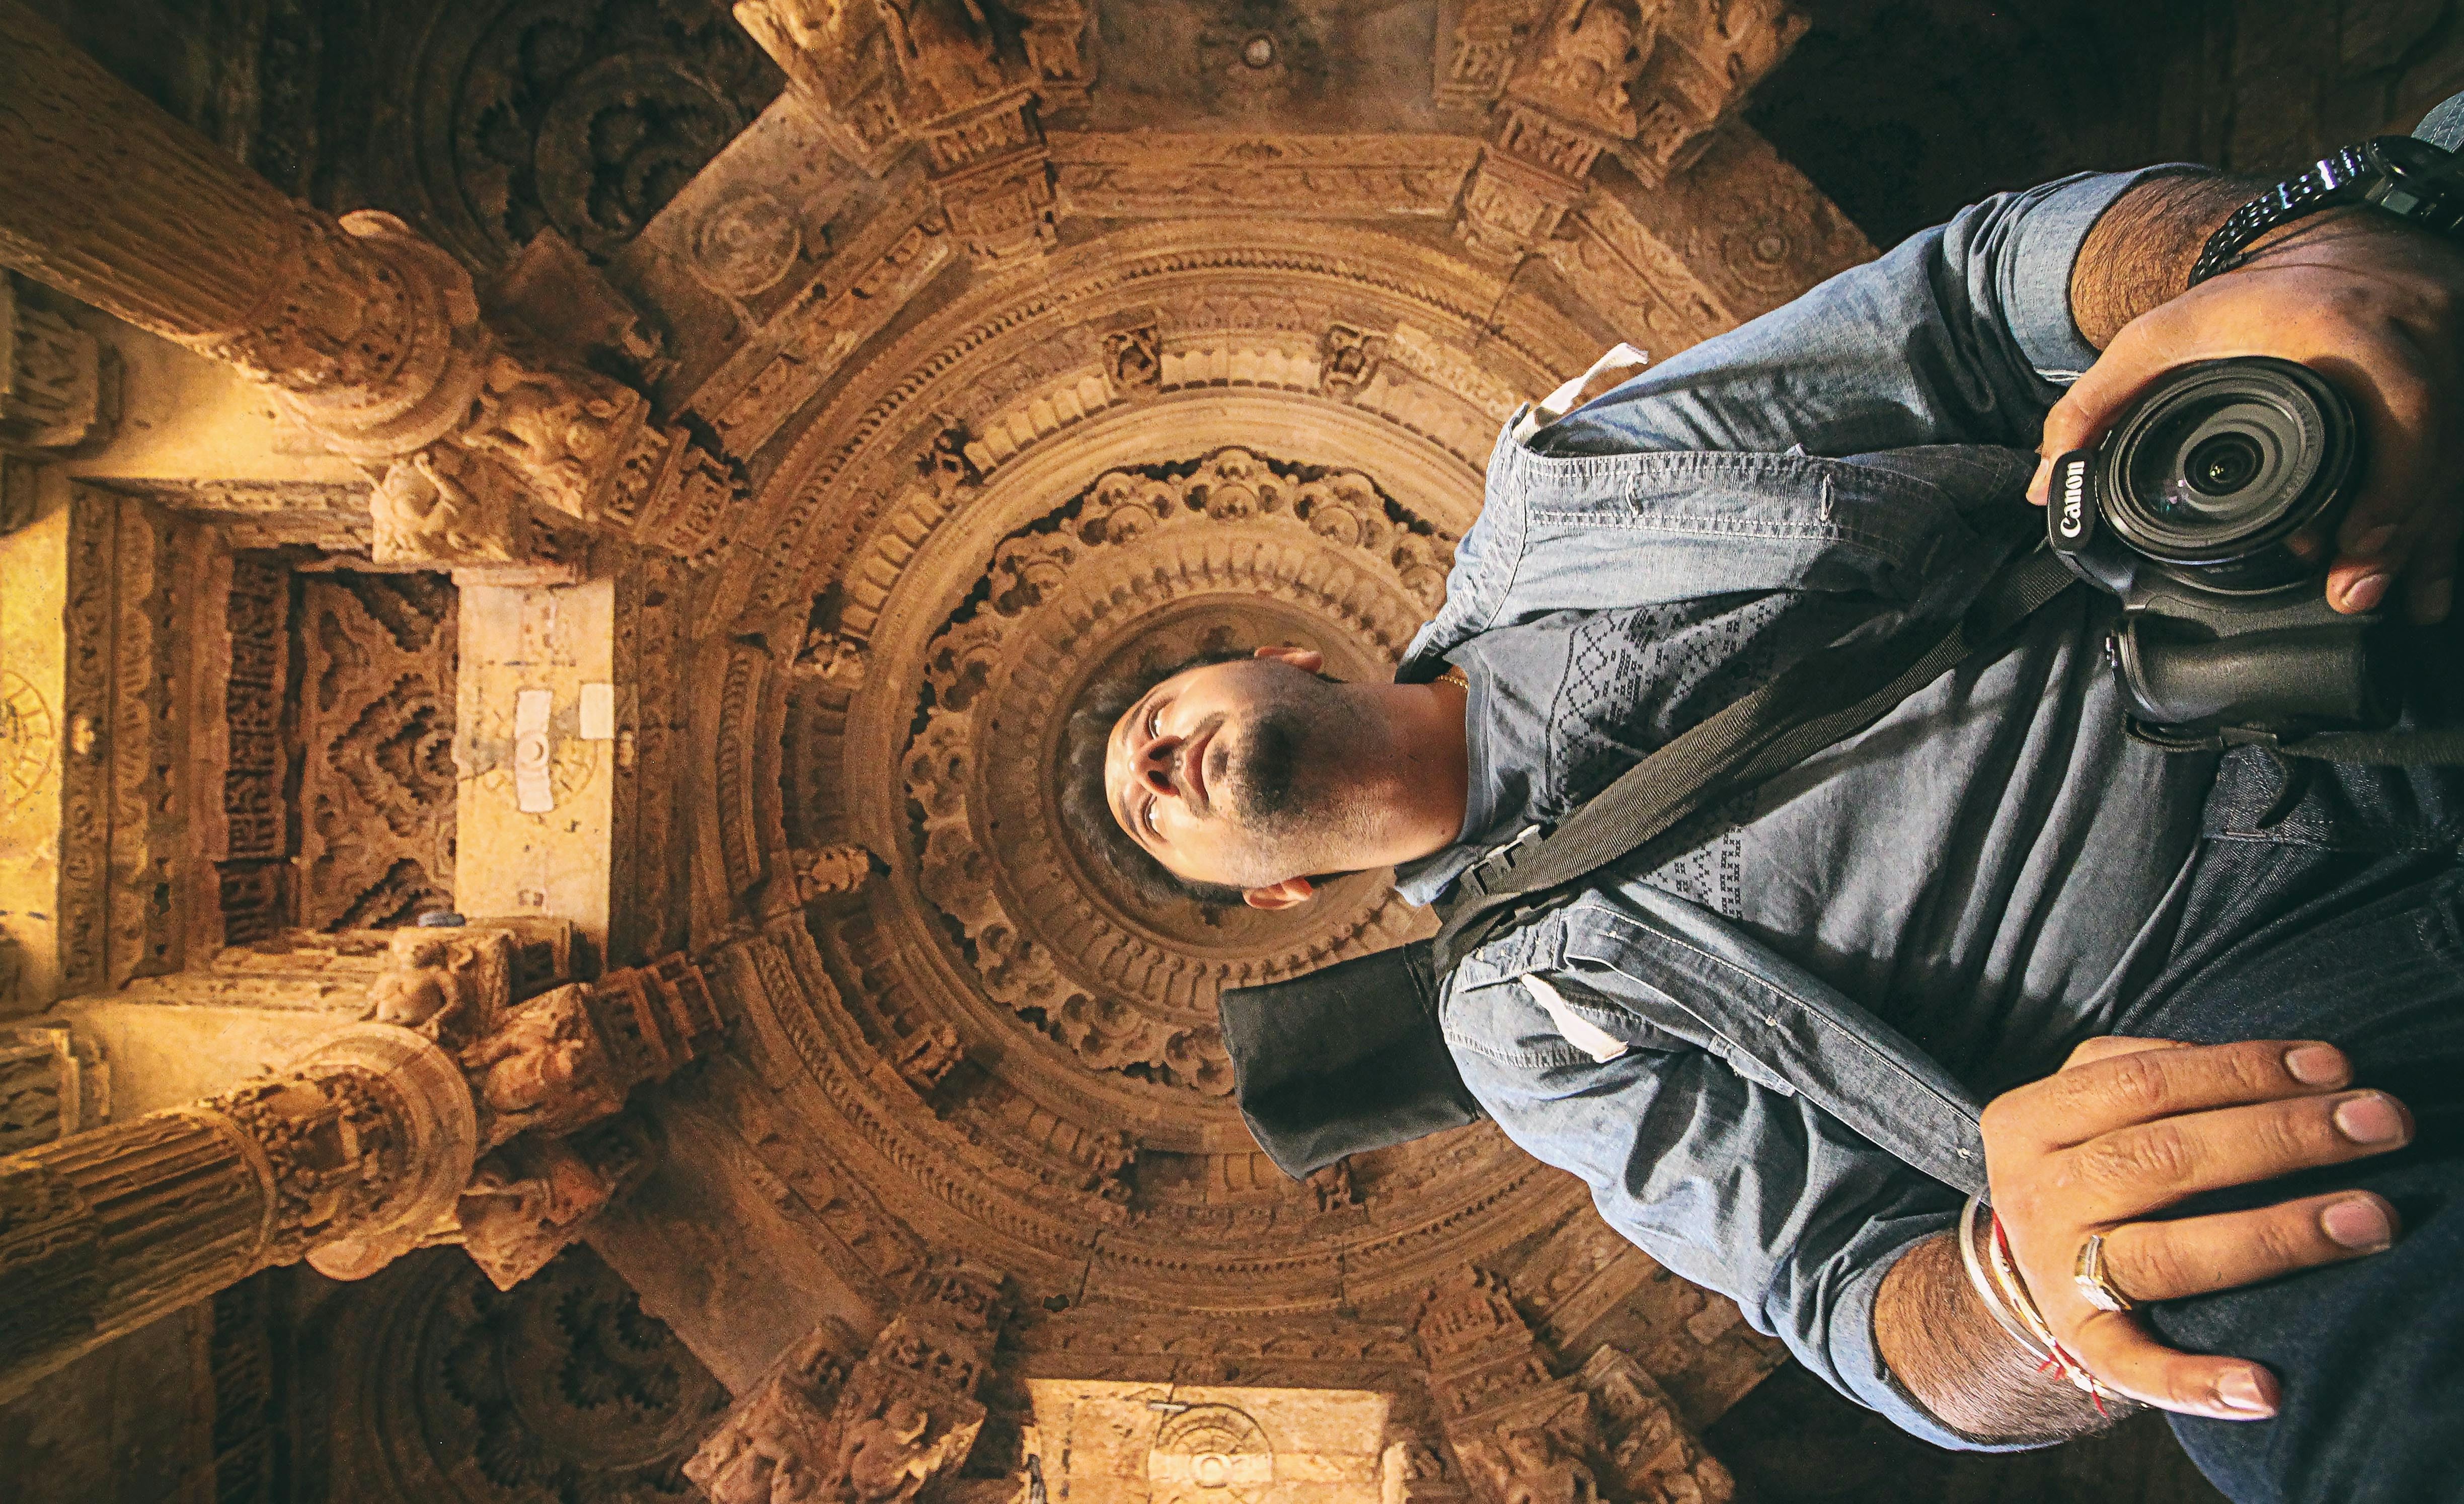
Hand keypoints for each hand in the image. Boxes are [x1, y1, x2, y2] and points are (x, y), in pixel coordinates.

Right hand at [1979, 1036, 2411, 1419]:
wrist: (2029, 1259)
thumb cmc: (2091, 1161)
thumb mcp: (2087, 1098)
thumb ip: (2155, 1068)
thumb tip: (2289, 1070)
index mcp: (2029, 1120)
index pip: (2144, 1082)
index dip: (2242, 1070)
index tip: (2336, 1067)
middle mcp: (2034, 1195)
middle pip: (2161, 1158)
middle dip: (2282, 1136)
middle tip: (2382, 1124)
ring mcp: (2053, 1273)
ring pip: (2164, 1255)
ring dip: (2274, 1237)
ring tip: (2370, 1221)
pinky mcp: (2081, 1343)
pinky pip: (2135, 1367)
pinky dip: (2196, 1383)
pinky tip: (2266, 1390)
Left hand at [2028, 211, 2463, 622]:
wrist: (2329, 242)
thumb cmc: (2244, 299)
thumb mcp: (2158, 338)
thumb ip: (2095, 405)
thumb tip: (2046, 484)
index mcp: (2340, 329)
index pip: (2396, 407)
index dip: (2388, 484)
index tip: (2353, 549)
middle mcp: (2413, 336)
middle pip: (2437, 446)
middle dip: (2404, 530)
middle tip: (2358, 593)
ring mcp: (2454, 353)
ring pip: (2461, 458)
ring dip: (2433, 536)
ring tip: (2402, 601)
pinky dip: (2449, 515)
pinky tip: (2433, 575)